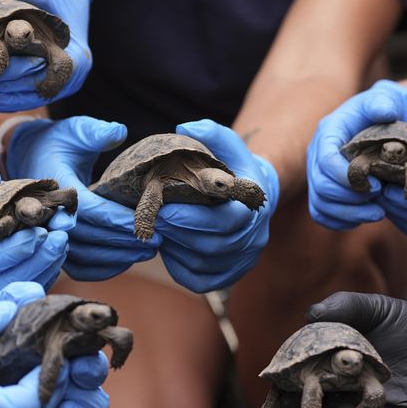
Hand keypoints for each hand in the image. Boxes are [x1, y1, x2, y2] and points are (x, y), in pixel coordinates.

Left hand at [0, 0, 96, 111]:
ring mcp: (65, 85)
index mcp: (77, 58)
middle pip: (37, 95)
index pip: (47, 78)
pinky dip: (9, 98)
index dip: (20, 83)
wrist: (72, 2)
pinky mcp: (54, 87)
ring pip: (32, 100)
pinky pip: (31, 97)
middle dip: (6, 98)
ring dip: (4, 103)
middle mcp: (75, 77)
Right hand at [0, 166, 68, 319]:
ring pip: (13, 295)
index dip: (14, 250)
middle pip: (5, 284)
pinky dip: (35, 277)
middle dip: (38, 260)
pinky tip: (51, 257)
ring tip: (62, 242)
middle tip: (62, 235)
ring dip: (43, 269)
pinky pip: (12, 298)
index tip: (40, 231)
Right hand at [6, 116, 161, 280]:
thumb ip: (95, 132)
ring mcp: (51, 235)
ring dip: (119, 257)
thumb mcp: (76, 130)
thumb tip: (119, 131)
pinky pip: (80, 268)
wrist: (35, 159)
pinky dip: (104, 269)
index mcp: (55, 186)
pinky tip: (127, 260)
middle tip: (158, 240)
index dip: (118, 218)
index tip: (147, 221)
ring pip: (86, 257)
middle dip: (125, 241)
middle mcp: (49, 215)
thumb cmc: (61, 143)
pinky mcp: (57, 248)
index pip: (90, 209)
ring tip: (149, 251)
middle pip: (90, 237)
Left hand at [155, 120, 278, 292]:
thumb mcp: (227, 144)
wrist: (254, 194)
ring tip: (157, 231)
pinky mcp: (230, 275)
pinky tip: (168, 248)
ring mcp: (244, 260)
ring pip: (204, 265)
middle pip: (212, 246)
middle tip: (152, 220)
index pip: (225, 222)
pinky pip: (200, 281)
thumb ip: (210, 133)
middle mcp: (254, 237)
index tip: (164, 209)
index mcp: (254, 207)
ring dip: (175, 250)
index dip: (192, 219)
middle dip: (177, 234)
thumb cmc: (233, 166)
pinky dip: (179, 267)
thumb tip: (184, 127)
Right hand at [307, 80, 406, 229]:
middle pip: (321, 187)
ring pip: (320, 204)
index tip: (377, 184)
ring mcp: (318, 175)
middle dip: (351, 198)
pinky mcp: (323, 191)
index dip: (348, 177)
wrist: (381, 124)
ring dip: (349, 213)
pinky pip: (321, 214)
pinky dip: (341, 221)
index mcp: (328, 133)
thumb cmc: (384, 111)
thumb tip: (385, 112)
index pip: (326, 160)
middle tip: (381, 200)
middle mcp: (316, 156)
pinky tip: (364, 218)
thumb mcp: (387, 99)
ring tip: (379, 213)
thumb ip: (385, 101)